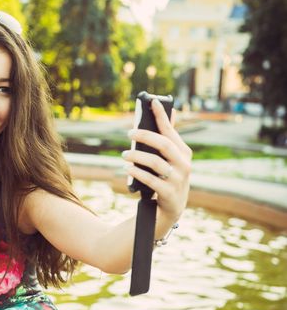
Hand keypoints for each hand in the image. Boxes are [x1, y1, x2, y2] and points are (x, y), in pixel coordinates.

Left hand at [123, 99, 192, 221]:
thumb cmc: (167, 177)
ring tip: (124, 155)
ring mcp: (178, 179)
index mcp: (184, 152)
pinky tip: (127, 169)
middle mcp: (184, 164)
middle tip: (129, 133)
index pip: (171, 131)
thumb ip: (168, 138)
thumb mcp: (170, 159)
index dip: (162, 115)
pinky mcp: (169, 193)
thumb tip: (170, 111)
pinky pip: (151, 180)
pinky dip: (137, 173)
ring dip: (137, 156)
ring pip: (155, 163)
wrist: (171, 207)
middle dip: (145, 136)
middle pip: (164, 145)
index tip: (152, 101)